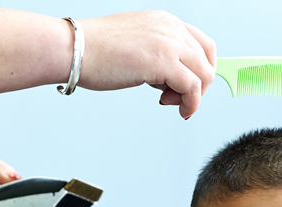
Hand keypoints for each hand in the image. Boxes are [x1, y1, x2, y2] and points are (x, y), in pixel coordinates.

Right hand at [78, 12, 216, 119]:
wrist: (74, 49)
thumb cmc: (95, 51)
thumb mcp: (136, 45)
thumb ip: (157, 55)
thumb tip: (169, 78)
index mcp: (164, 21)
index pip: (202, 44)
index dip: (201, 69)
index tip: (188, 86)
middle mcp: (171, 28)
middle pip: (207, 61)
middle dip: (197, 85)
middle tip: (175, 98)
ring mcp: (169, 43)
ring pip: (205, 74)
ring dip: (194, 96)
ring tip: (170, 103)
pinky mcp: (164, 62)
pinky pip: (193, 87)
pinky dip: (191, 104)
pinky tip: (179, 110)